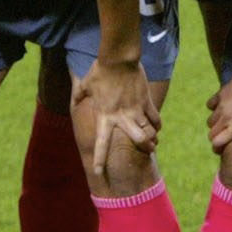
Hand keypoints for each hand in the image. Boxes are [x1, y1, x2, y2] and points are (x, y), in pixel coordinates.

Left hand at [74, 57, 160, 179]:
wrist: (118, 58)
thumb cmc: (100, 71)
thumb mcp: (85, 84)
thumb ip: (79, 95)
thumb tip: (74, 99)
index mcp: (105, 116)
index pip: (101, 143)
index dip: (99, 160)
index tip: (98, 173)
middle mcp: (122, 117)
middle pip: (139, 139)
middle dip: (145, 147)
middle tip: (148, 150)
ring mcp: (136, 109)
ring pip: (150, 130)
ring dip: (153, 138)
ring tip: (154, 142)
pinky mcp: (146, 100)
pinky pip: (155, 117)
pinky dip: (157, 124)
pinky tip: (157, 127)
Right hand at [206, 64, 231, 151]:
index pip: (216, 144)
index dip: (220, 148)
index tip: (227, 147)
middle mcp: (225, 117)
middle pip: (211, 133)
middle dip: (218, 137)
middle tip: (229, 136)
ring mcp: (222, 104)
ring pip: (211, 120)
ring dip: (217, 123)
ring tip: (229, 122)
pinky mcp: (221, 92)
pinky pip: (211, 105)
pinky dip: (216, 108)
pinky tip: (227, 107)